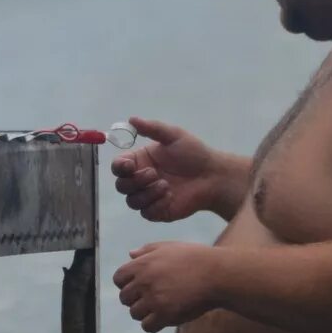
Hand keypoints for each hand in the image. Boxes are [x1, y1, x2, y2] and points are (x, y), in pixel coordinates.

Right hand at [111, 117, 225, 221]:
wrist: (213, 176)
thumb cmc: (194, 154)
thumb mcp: (174, 136)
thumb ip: (152, 128)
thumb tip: (131, 119)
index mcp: (140, 161)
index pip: (118, 167)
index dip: (119, 167)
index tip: (129, 166)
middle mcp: (140, 180)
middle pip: (121, 186)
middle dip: (135, 181)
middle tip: (154, 174)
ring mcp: (148, 197)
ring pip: (132, 201)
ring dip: (147, 194)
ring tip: (166, 185)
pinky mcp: (158, 211)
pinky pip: (146, 213)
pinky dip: (156, 205)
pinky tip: (170, 196)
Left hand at [113, 241, 224, 332]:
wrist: (218, 274)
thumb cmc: (196, 258)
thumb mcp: (170, 247)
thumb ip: (147, 250)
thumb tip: (130, 254)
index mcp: (143, 264)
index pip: (118, 279)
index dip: (126, 284)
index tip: (139, 287)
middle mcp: (144, 281)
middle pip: (125, 298)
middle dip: (135, 299)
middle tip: (151, 299)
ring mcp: (154, 298)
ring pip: (135, 313)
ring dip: (145, 313)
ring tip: (160, 308)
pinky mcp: (165, 313)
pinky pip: (147, 326)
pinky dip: (153, 325)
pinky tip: (164, 319)